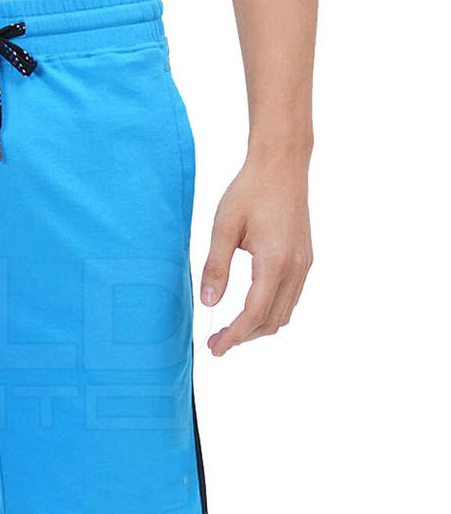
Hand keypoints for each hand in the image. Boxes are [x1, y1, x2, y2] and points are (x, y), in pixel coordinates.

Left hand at [200, 155, 312, 355]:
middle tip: (216, 343)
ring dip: (257, 327)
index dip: (233, 335)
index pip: (254, 313)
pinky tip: (249, 311)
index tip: (215, 348)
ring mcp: (304, 265)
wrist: (282, 164)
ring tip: (230, 331)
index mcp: (275, 261)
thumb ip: (215, 267)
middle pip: (272, 320)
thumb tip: (208, 303)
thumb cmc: (250, 191)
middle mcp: (295, 267)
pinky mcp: (304, 260)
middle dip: (244, 337)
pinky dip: (270, 313)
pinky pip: (290, 298)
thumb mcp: (223, 228)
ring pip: (284, 313)